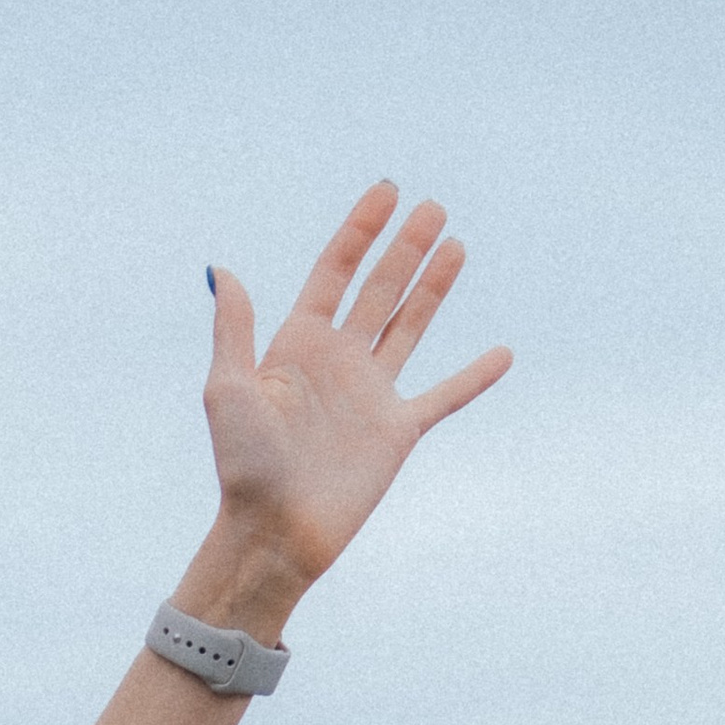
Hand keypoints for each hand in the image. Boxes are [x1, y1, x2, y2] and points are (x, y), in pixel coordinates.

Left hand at [200, 185, 511, 615]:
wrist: (274, 532)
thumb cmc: (243, 466)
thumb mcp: (229, 389)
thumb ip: (233, 329)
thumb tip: (222, 269)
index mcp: (297, 345)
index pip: (334, 273)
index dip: (359, 231)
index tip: (386, 192)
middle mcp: (337, 362)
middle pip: (378, 290)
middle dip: (404, 248)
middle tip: (433, 208)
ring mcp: (370, 394)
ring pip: (409, 326)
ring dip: (432, 287)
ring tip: (456, 245)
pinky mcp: (397, 432)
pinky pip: (444, 397)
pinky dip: (473, 377)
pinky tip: (503, 354)